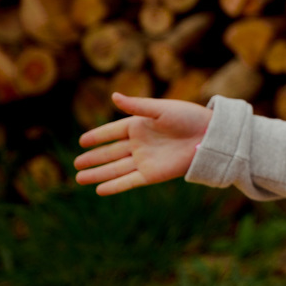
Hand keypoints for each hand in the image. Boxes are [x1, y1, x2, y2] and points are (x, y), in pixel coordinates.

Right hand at [74, 92, 212, 195]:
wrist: (209, 136)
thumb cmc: (188, 117)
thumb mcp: (161, 109)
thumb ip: (136, 106)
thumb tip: (113, 96)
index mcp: (141, 125)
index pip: (113, 132)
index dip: (98, 136)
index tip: (81, 141)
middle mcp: (140, 144)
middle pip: (111, 152)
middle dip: (94, 158)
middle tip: (76, 163)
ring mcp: (145, 160)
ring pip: (115, 168)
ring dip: (98, 173)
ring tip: (79, 177)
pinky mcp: (152, 175)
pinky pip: (128, 181)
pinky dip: (114, 186)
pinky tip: (99, 189)